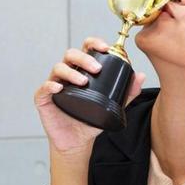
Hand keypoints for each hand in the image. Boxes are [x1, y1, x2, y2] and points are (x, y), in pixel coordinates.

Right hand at [33, 37, 145, 155]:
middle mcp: (67, 73)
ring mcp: (54, 84)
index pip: (86, 49)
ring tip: (83, 81)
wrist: (77, 142)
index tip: (105, 48)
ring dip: (71, 72)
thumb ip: (127, 93)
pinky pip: (44, 88)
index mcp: (82, 69)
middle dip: (84, 57)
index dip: (94, 43)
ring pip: (58, 68)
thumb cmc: (91, 120)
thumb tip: (140, 76)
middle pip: (71, 54)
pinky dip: (51, 85)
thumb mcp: (112, 106)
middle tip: (97, 68)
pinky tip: (59, 88)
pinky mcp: (43, 98)